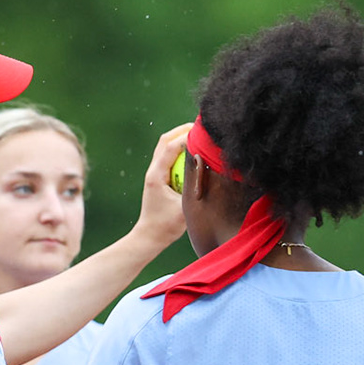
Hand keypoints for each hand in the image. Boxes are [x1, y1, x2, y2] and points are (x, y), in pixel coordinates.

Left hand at [129, 123, 191, 252]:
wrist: (150, 236)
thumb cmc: (166, 226)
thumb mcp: (185, 208)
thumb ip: (196, 189)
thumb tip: (212, 173)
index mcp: (156, 176)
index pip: (171, 147)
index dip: (187, 137)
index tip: (204, 133)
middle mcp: (153, 171)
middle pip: (165, 140)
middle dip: (183, 131)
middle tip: (201, 128)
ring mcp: (154, 173)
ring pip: (165, 147)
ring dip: (180, 138)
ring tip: (199, 135)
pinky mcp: (158, 177)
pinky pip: (168, 156)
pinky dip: (180, 150)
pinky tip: (193, 152)